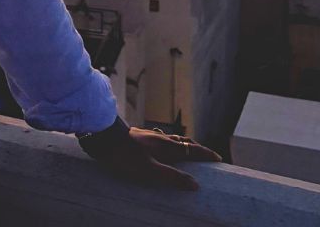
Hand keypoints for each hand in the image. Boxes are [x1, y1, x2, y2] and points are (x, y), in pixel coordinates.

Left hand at [80, 126, 220, 190]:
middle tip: (205, 155)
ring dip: (182, 144)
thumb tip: (195, 185)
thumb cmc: (125, 155)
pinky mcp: (137, 136)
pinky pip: (159, 139)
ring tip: (185, 150)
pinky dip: (167, 143)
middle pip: (183, 142)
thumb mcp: (149, 171)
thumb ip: (172, 177)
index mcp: (166, 146)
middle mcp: (160, 138)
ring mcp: (148, 135)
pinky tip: (158, 146)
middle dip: (196, 149)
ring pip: (171, 139)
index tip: (217, 158)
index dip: (205, 154)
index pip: (192, 150)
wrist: (102, 136)